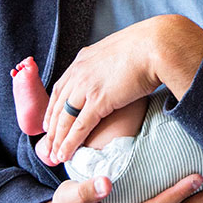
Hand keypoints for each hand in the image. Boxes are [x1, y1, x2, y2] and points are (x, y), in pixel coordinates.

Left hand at [43, 14, 202, 162]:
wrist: (156, 45)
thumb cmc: (147, 46)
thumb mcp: (118, 51)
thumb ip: (110, 63)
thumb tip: (116, 69)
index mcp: (84, 59)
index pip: (60, 87)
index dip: (53, 108)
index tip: (50, 122)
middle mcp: (80, 72)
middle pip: (57, 104)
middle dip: (51, 128)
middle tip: (46, 145)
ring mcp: (87, 86)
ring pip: (64, 118)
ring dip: (57, 139)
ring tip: (53, 156)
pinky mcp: (99, 100)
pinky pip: (79, 126)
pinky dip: (69, 143)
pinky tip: (65, 154)